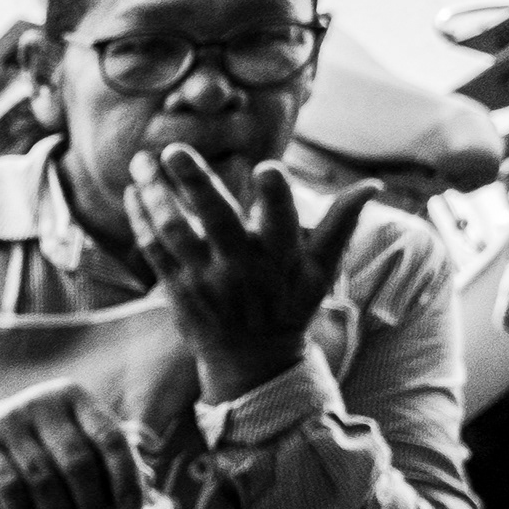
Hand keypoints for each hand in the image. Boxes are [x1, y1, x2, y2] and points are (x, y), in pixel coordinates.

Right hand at [0, 379, 143, 508]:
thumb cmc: (42, 444)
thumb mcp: (76, 439)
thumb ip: (111, 459)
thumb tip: (149, 485)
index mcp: (74, 398)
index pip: (109, 437)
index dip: (125, 477)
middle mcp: (41, 404)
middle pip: (77, 462)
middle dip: (92, 507)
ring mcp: (6, 424)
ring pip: (43, 480)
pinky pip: (10, 489)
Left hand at [124, 145, 370, 402]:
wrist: (251, 360)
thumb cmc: (290, 304)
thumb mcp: (321, 268)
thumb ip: (341, 223)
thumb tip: (375, 184)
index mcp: (280, 257)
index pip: (282, 222)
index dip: (276, 197)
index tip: (268, 167)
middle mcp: (240, 266)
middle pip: (215, 220)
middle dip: (195, 184)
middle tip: (173, 149)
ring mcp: (204, 278)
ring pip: (174, 231)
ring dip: (155, 194)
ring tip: (141, 160)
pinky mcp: (176, 288)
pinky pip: (153, 250)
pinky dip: (141, 220)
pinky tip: (132, 191)